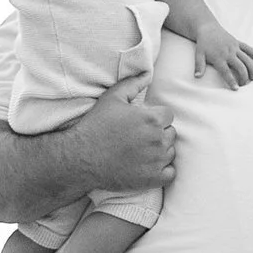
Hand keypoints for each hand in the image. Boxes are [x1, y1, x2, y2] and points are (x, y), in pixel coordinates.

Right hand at [70, 73, 174, 192]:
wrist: (81, 158)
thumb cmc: (96, 126)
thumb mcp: (111, 98)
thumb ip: (133, 84)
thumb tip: (147, 73)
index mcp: (151, 119)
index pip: (168, 116)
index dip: (155, 118)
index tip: (141, 124)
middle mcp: (157, 139)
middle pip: (171, 133)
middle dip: (158, 134)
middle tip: (138, 138)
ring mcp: (156, 161)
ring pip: (170, 152)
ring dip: (159, 151)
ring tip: (139, 152)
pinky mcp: (153, 179)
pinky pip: (170, 173)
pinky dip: (162, 171)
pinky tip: (147, 166)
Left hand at [192, 28, 252, 88]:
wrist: (208, 28)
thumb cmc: (203, 43)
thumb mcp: (199, 54)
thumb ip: (199, 66)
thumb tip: (197, 77)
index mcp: (219, 58)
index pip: (226, 72)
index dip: (231, 81)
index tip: (236, 89)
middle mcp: (228, 53)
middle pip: (240, 67)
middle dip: (244, 77)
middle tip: (245, 85)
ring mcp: (234, 47)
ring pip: (246, 59)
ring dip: (251, 68)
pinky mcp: (237, 43)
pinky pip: (248, 48)